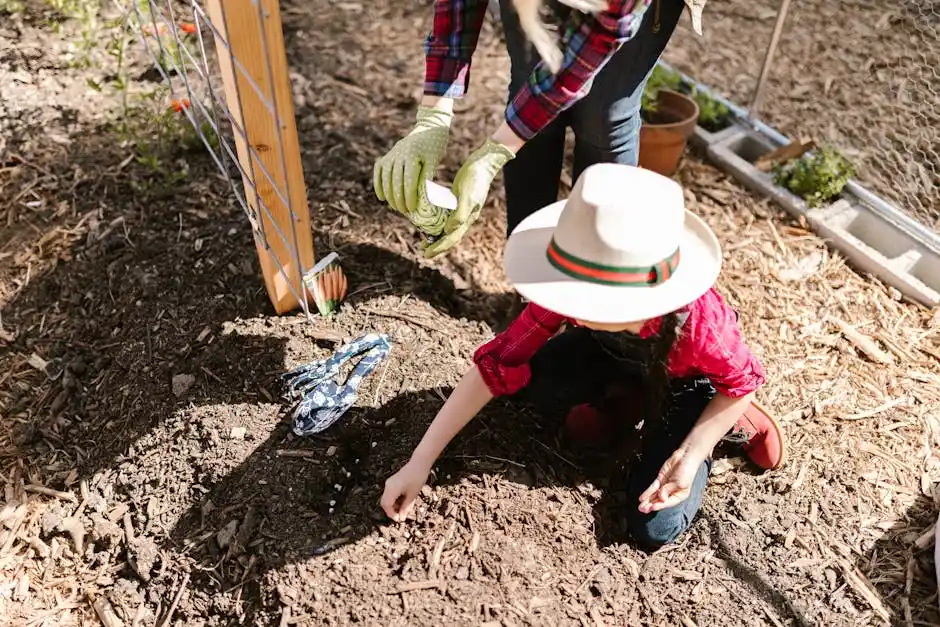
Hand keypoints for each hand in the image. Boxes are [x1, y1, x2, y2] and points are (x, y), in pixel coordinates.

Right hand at [374, 105, 452, 214]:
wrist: (429, 127)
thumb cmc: (435, 147)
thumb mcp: (434, 161)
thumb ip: (427, 177)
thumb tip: (424, 198)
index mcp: (412, 155)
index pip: (408, 180)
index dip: (409, 196)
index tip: (411, 208)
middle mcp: (398, 154)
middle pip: (395, 180)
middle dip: (398, 198)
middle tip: (404, 211)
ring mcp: (391, 154)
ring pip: (385, 177)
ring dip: (388, 194)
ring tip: (395, 207)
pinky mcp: (387, 155)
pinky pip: (378, 170)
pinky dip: (378, 184)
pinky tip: (382, 197)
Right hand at [380, 459, 431, 521]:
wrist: (419, 463)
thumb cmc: (417, 478)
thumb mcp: (412, 495)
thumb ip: (405, 507)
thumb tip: (401, 518)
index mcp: (392, 489)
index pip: (386, 505)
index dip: (391, 514)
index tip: (399, 519)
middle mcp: (388, 486)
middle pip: (384, 502)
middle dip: (391, 511)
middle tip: (401, 515)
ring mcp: (389, 483)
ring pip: (386, 498)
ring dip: (393, 505)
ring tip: (404, 508)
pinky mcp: (392, 481)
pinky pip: (389, 493)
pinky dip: (394, 499)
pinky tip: (403, 500)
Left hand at [424, 138, 515, 258]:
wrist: (483, 163)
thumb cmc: (476, 178)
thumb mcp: (467, 194)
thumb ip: (459, 213)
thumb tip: (448, 230)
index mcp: (468, 218)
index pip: (452, 238)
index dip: (439, 247)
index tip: (426, 255)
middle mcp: (465, 217)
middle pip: (450, 237)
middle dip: (438, 246)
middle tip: (425, 254)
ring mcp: (462, 210)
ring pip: (449, 229)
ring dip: (438, 237)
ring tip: (426, 242)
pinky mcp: (458, 202)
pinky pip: (447, 218)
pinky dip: (439, 223)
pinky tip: (432, 223)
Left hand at [637, 446, 704, 513]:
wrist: (685, 457)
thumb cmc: (687, 471)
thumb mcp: (680, 483)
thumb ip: (668, 490)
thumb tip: (660, 497)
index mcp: (679, 495)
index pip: (668, 502)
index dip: (660, 505)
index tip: (652, 507)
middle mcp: (671, 492)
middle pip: (659, 500)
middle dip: (651, 505)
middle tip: (642, 510)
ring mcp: (665, 486)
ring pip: (654, 495)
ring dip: (647, 501)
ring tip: (640, 507)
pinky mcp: (660, 479)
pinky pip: (653, 487)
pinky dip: (647, 492)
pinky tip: (642, 498)